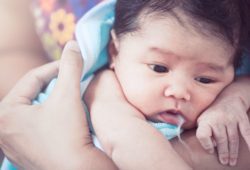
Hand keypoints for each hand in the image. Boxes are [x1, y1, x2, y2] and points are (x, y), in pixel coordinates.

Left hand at [0, 41, 115, 169]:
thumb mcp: (68, 96)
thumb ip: (70, 67)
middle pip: (32, 94)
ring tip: (70, 96)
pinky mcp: (27, 152)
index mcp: (5, 113)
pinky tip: (65, 116)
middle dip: (54, 84)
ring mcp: (14, 143)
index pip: (32, 79)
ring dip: (53, 99)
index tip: (71, 63)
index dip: (54, 67)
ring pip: (35, 109)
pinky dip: (51, 115)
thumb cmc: (67, 136)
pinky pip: (38, 124)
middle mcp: (4, 129)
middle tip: (71, 79)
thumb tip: (73, 44)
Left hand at [196, 78, 249, 166]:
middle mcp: (218, 119)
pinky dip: (248, 142)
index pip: (203, 135)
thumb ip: (204, 133)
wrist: (228, 99)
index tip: (211, 151)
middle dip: (223, 153)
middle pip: (221, 140)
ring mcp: (231, 119)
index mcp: (206, 121)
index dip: (206, 144)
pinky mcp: (241, 119)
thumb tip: (211, 147)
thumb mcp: (203, 120)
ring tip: (231, 161)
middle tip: (224, 162)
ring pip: (232, 139)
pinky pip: (246, 132)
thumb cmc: (213, 114)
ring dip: (232, 152)